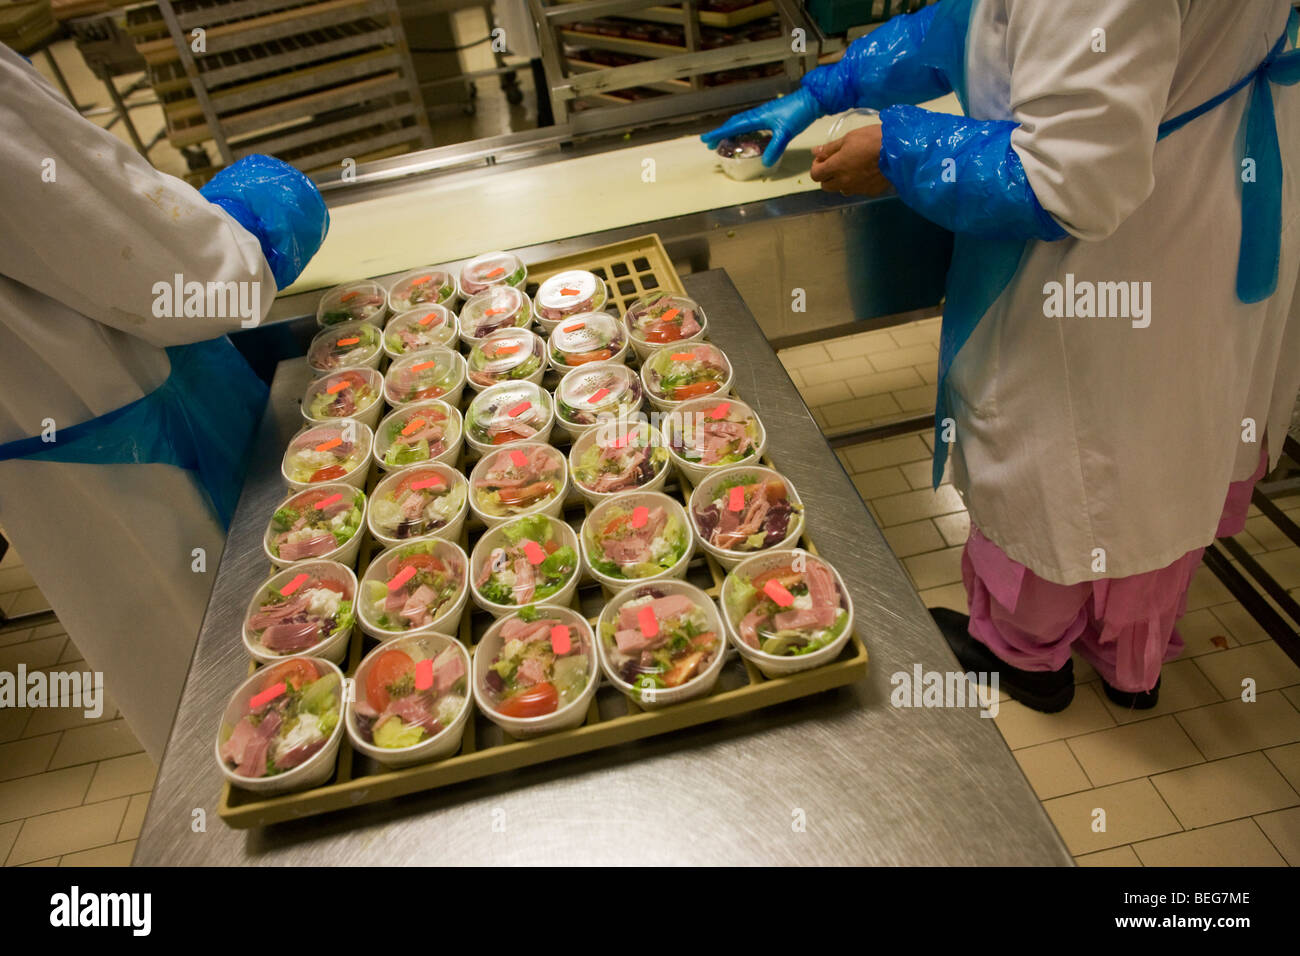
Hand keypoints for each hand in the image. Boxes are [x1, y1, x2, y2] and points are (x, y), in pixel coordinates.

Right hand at [700, 88, 819, 166]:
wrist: (812, 101)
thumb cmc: (798, 113)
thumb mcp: (785, 133)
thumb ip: (774, 148)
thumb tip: (764, 162)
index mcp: (757, 117)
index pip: (733, 126)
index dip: (718, 133)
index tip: (706, 139)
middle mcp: (758, 114)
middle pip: (734, 124)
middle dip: (721, 133)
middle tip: (711, 144)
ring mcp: (764, 115)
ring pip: (742, 123)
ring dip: (731, 131)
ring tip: (725, 141)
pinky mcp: (771, 116)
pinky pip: (751, 124)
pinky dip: (744, 130)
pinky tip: (748, 137)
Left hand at [810, 126, 889, 195]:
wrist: (898, 150)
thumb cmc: (873, 139)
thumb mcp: (849, 138)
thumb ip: (830, 148)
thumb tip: (815, 151)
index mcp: (836, 167)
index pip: (815, 175)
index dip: (817, 166)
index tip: (823, 158)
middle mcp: (844, 182)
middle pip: (826, 186)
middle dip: (827, 176)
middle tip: (835, 164)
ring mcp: (857, 189)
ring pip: (841, 190)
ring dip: (841, 182)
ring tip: (852, 168)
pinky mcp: (870, 192)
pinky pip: (858, 190)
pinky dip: (857, 184)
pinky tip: (865, 173)